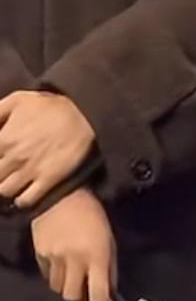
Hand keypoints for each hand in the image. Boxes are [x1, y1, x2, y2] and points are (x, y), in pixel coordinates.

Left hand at [0, 90, 94, 208]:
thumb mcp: (17, 100)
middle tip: (4, 171)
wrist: (84, 116)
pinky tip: (23, 193)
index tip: (0, 158)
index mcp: (3, 139)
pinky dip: (21, 200)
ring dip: (5, 188)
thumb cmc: (50, 106)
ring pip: (5, 191)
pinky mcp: (48, 180)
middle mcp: (13, 158)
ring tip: (9, 183)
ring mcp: (30, 171)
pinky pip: (26, 200)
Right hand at [30, 188, 117, 300]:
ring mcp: (55, 257)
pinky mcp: (40, 252)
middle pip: (72, 296)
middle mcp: (75, 260)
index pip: (98, 293)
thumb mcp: (109, 240)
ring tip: (71, 276)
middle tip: (81, 298)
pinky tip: (59, 262)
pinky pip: (47, 273)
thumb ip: (109, 267)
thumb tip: (109, 292)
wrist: (62, 196)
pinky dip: (53, 274)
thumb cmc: (93, 217)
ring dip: (65, 287)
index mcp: (97, 257)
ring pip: (58, 287)